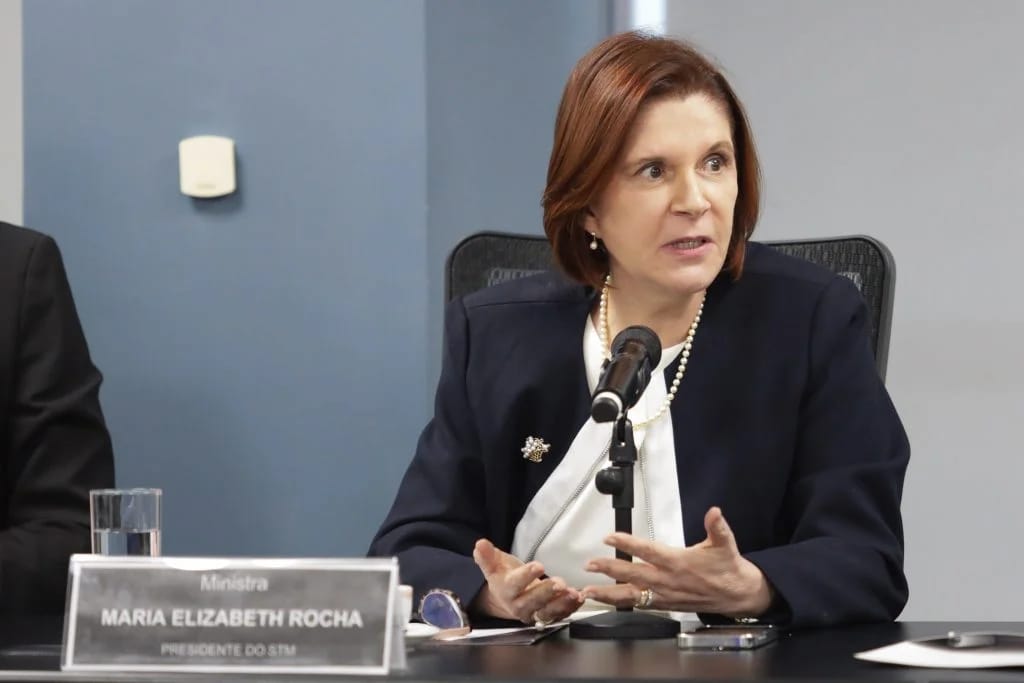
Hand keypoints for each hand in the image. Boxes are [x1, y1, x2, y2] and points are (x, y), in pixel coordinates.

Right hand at [471, 538, 583, 623]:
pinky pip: (560, 615)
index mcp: (506, 591)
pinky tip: (580, 598)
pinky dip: (571, 608)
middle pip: (533, 602)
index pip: (515, 585)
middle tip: (560, 583)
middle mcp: (519, 606)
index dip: (526, 576)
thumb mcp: (494, 565)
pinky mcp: (547, 617)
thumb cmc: (504, 577)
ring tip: (574, 593)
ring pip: (548, 613)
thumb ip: (487, 556)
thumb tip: (480, 543)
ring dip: (562, 604)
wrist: (508, 598)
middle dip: (547, 592)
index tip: (538, 565)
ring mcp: (534, 614)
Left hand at [581, 507, 772, 617]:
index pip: (648, 551)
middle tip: (590, 565)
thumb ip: (717, 527)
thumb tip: (714, 512)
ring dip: (609, 593)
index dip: (628, 543)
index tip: (610, 537)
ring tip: (588, 591)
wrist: (738, 595)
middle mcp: (668, 580)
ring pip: (633, 595)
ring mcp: (665, 595)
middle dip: (609, 569)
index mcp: (679, 562)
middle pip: (633, 574)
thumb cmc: (728, 567)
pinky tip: (608, 600)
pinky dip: (622, 603)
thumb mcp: (725, 543)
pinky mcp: (666, 605)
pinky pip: (640, 606)